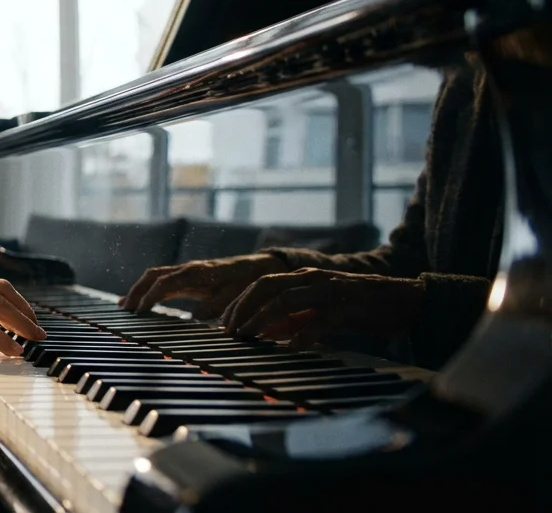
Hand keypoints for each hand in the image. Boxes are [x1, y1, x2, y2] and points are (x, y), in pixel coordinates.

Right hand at [120, 254, 288, 315]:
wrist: (262, 267)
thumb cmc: (249, 282)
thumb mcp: (235, 296)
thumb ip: (215, 307)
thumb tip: (192, 319)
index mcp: (197, 273)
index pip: (164, 283)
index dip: (149, 297)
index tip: (138, 312)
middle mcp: (189, 268)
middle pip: (153, 275)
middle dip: (136, 291)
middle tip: (123, 309)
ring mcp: (188, 270)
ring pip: (156, 276)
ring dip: (139, 289)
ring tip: (125, 306)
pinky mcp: (191, 275)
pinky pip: (164, 280)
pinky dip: (150, 289)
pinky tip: (143, 301)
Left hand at [221, 268, 425, 347]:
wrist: (402, 301)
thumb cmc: (358, 310)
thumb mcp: (318, 313)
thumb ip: (292, 321)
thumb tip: (262, 334)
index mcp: (302, 278)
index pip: (260, 285)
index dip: (238, 303)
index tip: (225, 325)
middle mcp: (311, 279)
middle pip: (265, 287)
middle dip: (243, 309)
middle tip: (231, 332)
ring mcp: (328, 290)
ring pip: (285, 300)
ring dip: (262, 320)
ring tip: (250, 338)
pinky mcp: (347, 305)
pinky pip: (319, 320)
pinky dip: (302, 335)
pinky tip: (291, 349)